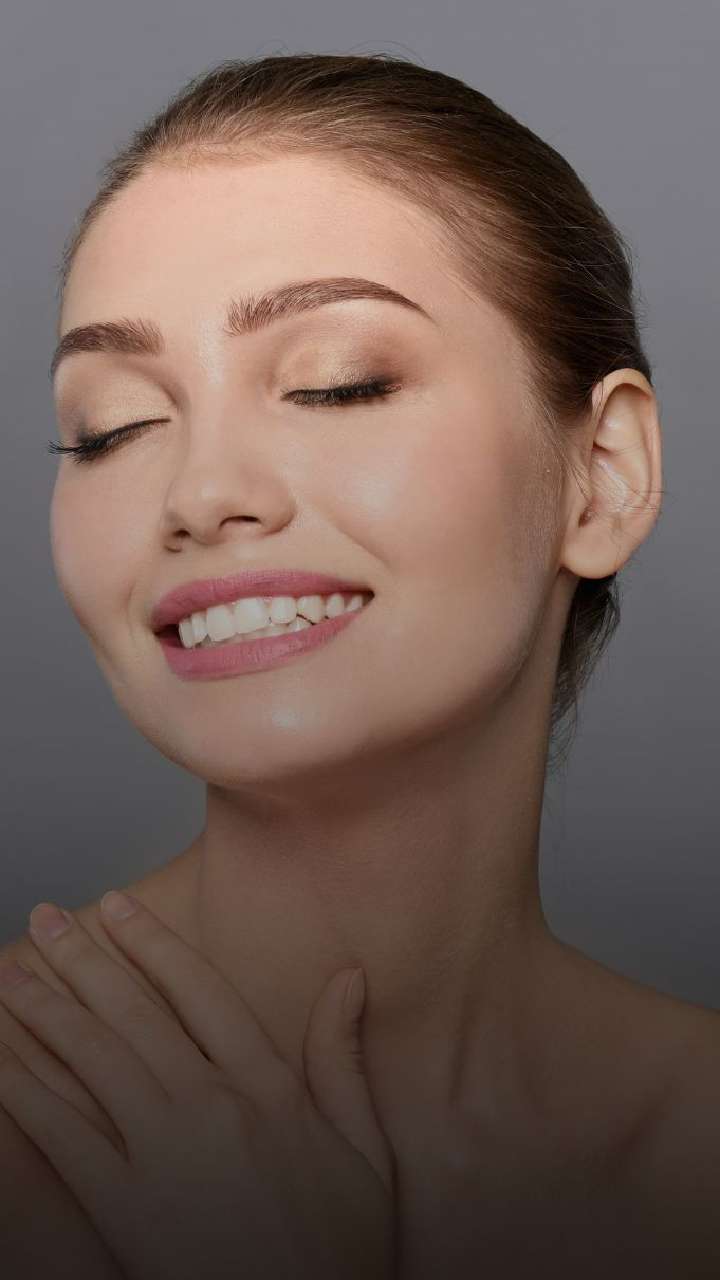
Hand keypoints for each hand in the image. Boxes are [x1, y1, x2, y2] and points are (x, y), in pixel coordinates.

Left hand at [0, 892, 395, 1279]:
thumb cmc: (339, 1246)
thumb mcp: (366, 1147)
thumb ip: (342, 1057)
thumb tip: (348, 977)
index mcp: (268, 1086)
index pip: (199, 990)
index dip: (152, 943)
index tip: (116, 906)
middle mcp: (210, 1106)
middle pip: (133, 1013)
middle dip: (82, 959)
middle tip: (45, 917)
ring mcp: (162, 1155)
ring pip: (92, 1059)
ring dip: (45, 1009)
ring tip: (12, 970)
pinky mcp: (123, 1208)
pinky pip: (64, 1136)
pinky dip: (27, 1091)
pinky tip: (2, 1058)